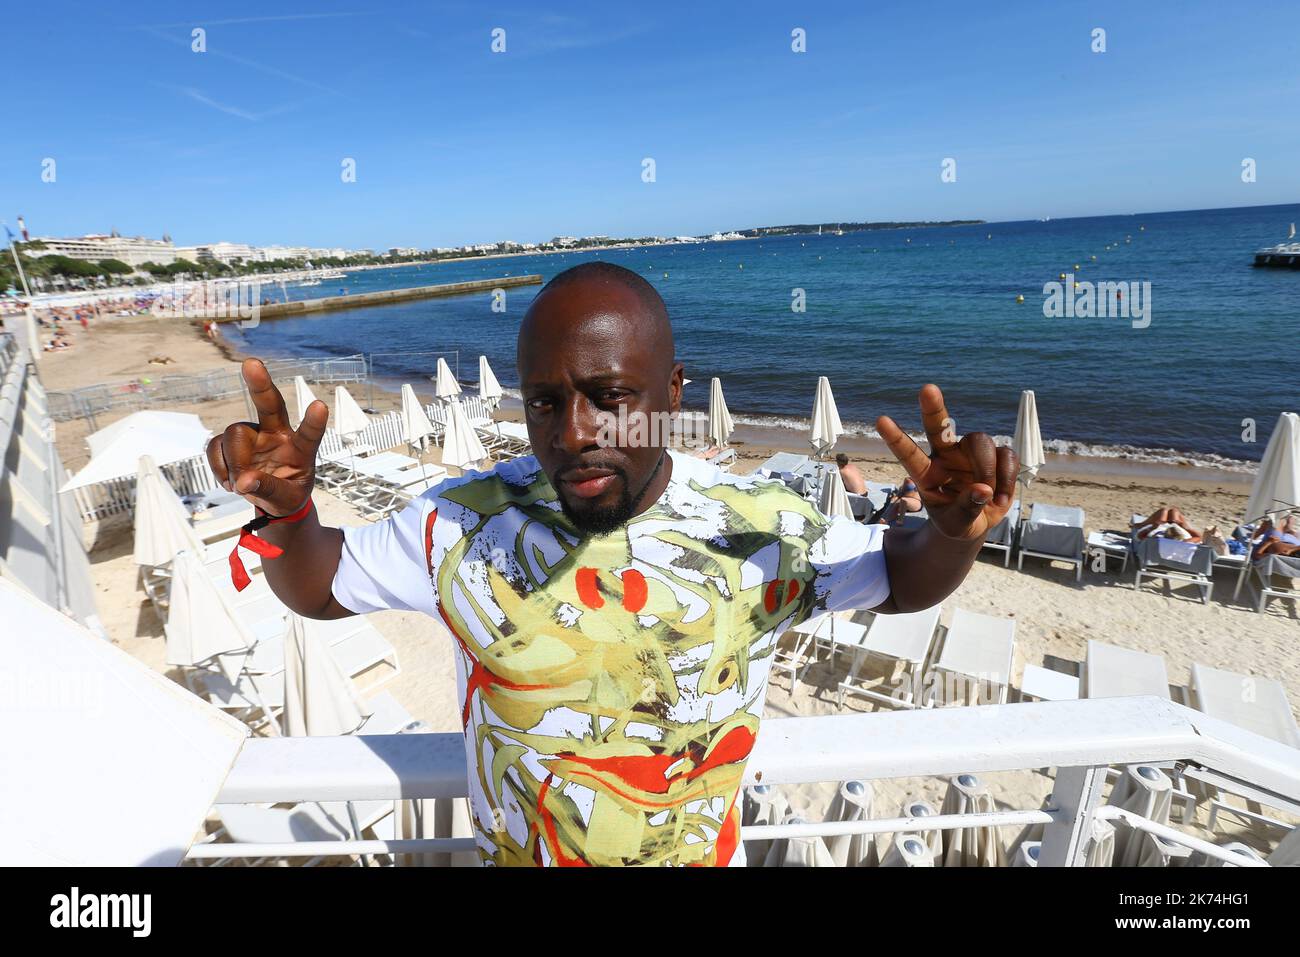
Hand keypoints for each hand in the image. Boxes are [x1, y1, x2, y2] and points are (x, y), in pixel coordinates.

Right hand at [205, 358, 328, 515]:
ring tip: (241, 486)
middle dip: (260, 384)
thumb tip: (244, 482)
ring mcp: (253, 435)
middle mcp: (277, 433)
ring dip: (234, 464)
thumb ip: (269, 490)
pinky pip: (215, 446)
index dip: (314, 421)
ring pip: (234, 435)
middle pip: (269, 404)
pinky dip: (219, 467)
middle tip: (252, 363)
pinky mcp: (230, 441)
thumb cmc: (288, 494)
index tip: (320, 406)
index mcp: (301, 448)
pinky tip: (231, 482)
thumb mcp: (287, 500)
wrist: (271, 499)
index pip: (310, 434)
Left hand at [875, 384, 1017, 540]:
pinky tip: (1000, 495)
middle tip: (927, 389)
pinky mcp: (996, 455)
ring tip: (989, 496)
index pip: (908, 454)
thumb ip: (966, 510)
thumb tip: (982, 489)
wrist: (977, 522)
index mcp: (926, 473)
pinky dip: (1007, 477)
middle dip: (934, 408)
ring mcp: (970, 453)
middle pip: (941, 426)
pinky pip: (1007, 455)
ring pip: (981, 441)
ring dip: (987, 469)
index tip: (881, 421)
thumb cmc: (957, 522)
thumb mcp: (956, 526)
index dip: (895, 438)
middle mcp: (946, 456)